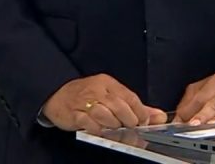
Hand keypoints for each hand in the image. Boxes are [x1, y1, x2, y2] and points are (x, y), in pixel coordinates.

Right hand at [42, 74, 168, 133]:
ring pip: (105, 115)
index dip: (140, 112)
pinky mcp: (74, 114)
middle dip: (129, 120)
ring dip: (114, 125)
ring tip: (117, 129)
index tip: (144, 122)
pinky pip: (90, 124)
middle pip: (119, 106)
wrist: (56, 94)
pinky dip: (98, 130)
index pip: (129, 97)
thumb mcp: (110, 95)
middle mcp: (97, 91)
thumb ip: (135, 106)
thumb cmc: (86, 96)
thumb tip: (159, 116)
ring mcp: (84, 102)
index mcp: (107, 83)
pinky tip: (102, 131)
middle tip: (131, 128)